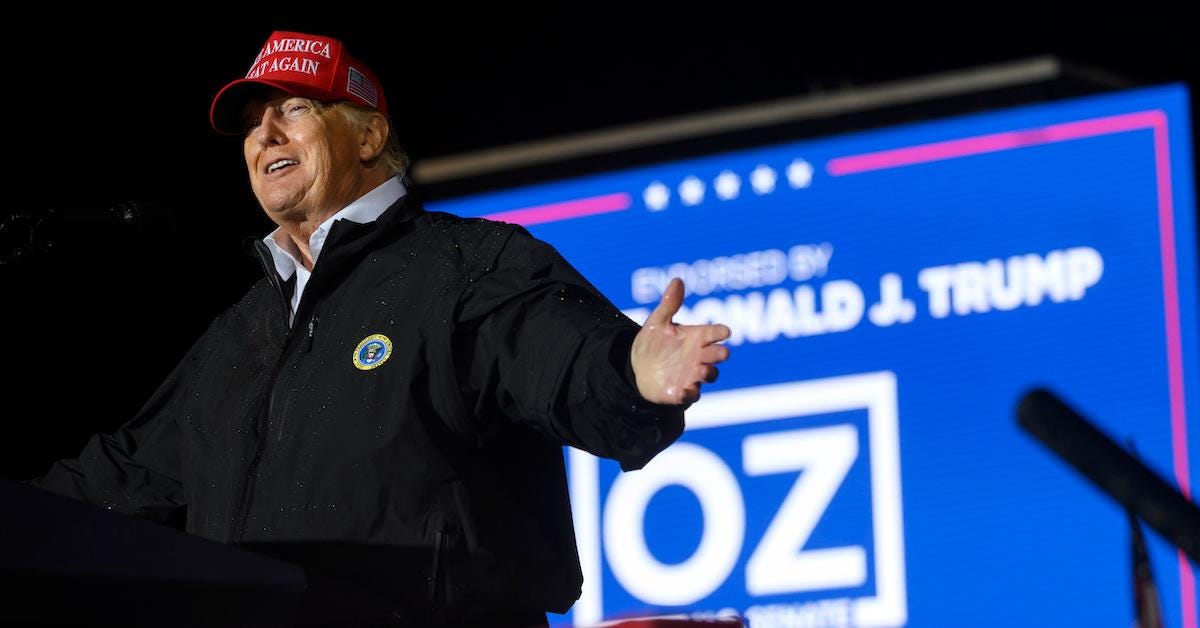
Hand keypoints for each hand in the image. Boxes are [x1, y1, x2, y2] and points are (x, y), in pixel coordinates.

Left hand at [630, 278, 730, 404]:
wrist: (636, 368)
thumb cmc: (653, 342)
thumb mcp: (657, 322)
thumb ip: (669, 304)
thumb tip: (677, 280)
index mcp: (696, 337)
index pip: (714, 333)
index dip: (721, 332)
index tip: (725, 332)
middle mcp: (699, 356)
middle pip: (717, 355)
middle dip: (720, 354)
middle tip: (721, 353)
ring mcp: (693, 374)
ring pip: (710, 375)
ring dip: (709, 373)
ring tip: (702, 370)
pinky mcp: (683, 391)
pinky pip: (691, 394)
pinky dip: (689, 393)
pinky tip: (683, 390)